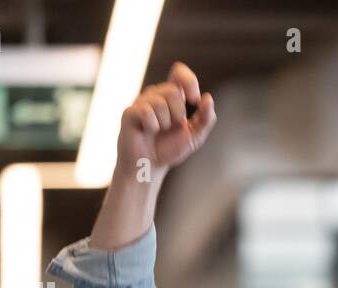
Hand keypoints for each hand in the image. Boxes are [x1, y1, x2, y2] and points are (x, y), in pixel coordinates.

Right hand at [115, 61, 216, 181]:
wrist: (150, 166)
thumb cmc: (170, 149)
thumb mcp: (195, 136)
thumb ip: (206, 119)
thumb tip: (208, 98)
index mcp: (172, 96)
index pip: (179, 72)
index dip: (189, 81)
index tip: (195, 100)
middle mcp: (156, 95)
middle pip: (173, 91)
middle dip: (178, 114)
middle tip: (170, 127)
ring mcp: (141, 102)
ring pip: (160, 102)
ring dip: (164, 123)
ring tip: (158, 131)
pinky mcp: (130, 112)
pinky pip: (146, 112)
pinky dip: (152, 126)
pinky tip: (147, 132)